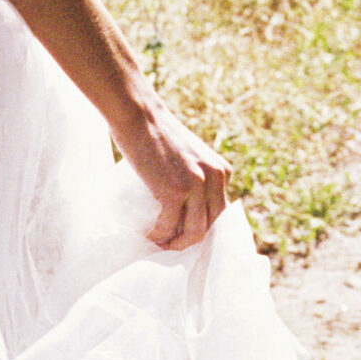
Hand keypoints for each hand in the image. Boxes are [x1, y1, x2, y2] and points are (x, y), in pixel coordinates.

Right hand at [116, 99, 231, 250]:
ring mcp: (196, 185)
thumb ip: (195, 173)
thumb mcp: (189, 155)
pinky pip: (170, 226)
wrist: (139, 115)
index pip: (220, 211)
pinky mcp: (175, 191)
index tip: (182, 233)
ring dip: (176, 244)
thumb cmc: (156, 133)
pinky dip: (158, 235)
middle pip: (211, 225)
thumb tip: (184, 205)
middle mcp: (215, 177)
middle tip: (169, 243)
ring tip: (159, 244)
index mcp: (221, 170)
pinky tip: (148, 235)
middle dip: (190, 239)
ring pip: (196, 231)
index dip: (202, 226)